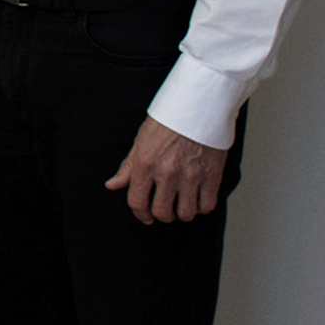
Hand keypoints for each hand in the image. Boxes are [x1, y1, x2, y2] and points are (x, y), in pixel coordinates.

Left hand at [105, 116, 226, 223]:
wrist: (197, 107)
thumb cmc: (167, 122)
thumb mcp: (140, 142)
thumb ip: (128, 167)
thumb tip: (113, 185)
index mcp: (145, 164)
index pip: (138, 202)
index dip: (140, 215)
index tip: (145, 217)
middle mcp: (167, 173)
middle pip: (162, 212)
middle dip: (162, 215)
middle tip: (164, 210)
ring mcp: (190, 175)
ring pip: (186, 213)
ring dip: (183, 213)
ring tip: (182, 205)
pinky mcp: (211, 175)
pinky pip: (207, 205)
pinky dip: (202, 207)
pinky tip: (198, 199)